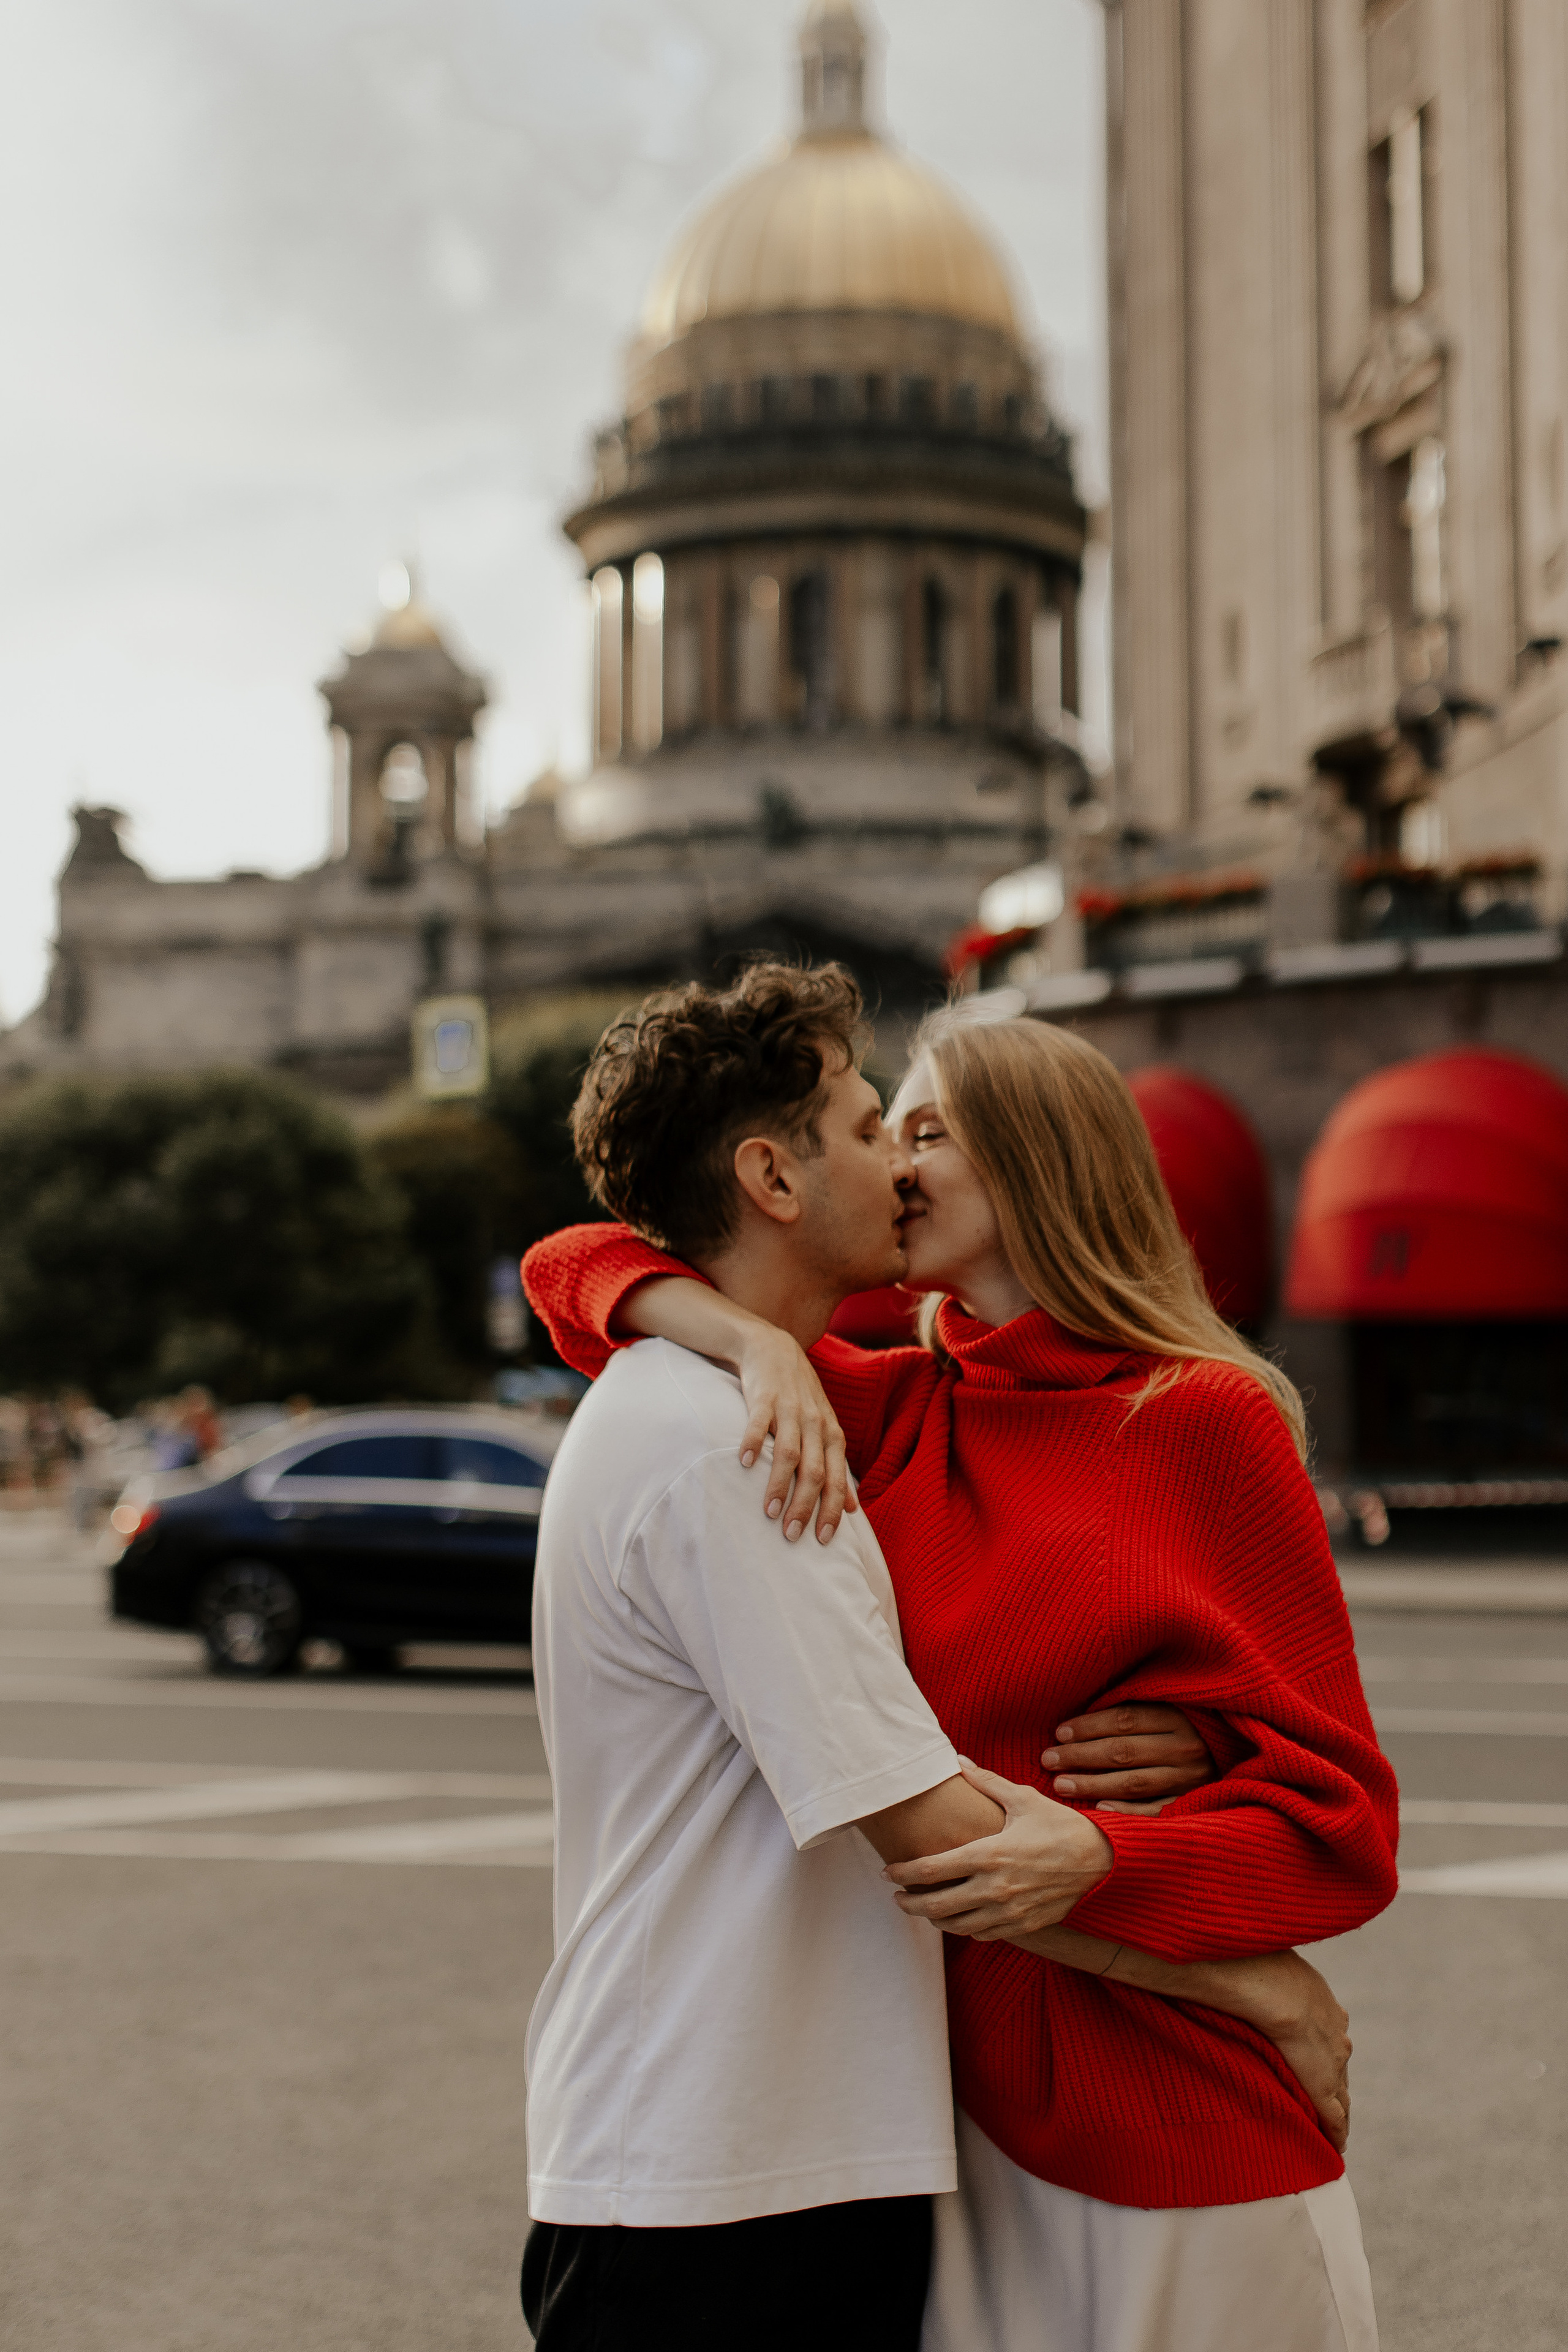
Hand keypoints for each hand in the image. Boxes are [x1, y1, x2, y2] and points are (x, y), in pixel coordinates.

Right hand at [734, 1326, 857, 1544]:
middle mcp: (815, 1424)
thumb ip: (837, 1468)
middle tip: (791, 1535)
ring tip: (769, 1512)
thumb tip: (851, 1510)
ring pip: (789, 1453)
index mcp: (832, 1435)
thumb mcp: (826, 1429)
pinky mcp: (764, 1397)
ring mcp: (789, 1410)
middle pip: (815, 1472)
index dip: (831, 1510)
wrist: (773, 1349)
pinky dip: (752, 1443)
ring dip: (779, 1484)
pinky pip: (758, 1423)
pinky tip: (743, 1463)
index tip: (822, 1541)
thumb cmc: (800, 1397)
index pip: (837, 1480)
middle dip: (805, 1506)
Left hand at [884, 1760, 1112, 1937]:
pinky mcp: (1023, 1926)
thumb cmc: (1060, 1825)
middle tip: (897, 1896)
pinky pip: (983, 1934)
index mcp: (989, 1854)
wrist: (1102, 1860)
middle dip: (909, 1903)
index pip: (930, 1870)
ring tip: (923, 1907)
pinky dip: (964, 1928)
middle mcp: (994, 1888)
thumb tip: (957, 1760)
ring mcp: (1009, 1911)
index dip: (902, 1873)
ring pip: (956, 1926)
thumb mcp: (1022, 1798)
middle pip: (935, 1906)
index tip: (888, 1871)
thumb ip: (985, 1782)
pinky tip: (959, 1917)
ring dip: (934, 1918)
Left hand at [1043, 1703, 1215, 1806]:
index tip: (1059, 1732)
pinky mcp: (1193, 1802)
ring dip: (1093, 1783)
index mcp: (1177, 1716)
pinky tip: (1099, 1809)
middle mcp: (1186, 1748)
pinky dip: (1127, 1810)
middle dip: (1081, 1755)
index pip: (1124, 1720)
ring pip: (1134, 1782)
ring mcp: (1191, 1778)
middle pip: (1123, 1752)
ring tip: (1060, 1784)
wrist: (1241, 1749)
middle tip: (1048, 1759)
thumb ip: (1132, 1707)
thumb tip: (1080, 1715)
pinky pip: (1156, 1810)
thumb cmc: (1186, 1723)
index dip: (1089, 1726)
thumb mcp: (1167, 1704)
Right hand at [1174, 1950, 1352, 2153]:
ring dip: (1336, 2109)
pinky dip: (1336, 2132)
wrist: (1270, 1985)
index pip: (1327, 2036)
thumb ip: (1254, 1979)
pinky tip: (1335, 2146)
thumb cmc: (1256, 1969)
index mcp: (1322, 2006)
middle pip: (1339, 2066)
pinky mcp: (1322, 2086)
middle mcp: (1335, 2034)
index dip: (1323, 2052)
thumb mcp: (1262, 1970)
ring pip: (1341, 2094)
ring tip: (1331, 2129)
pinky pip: (1335, 2117)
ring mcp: (1332, 2061)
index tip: (1318, 2061)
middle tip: (1330, 2101)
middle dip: (1335, 2083)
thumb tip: (1222, 1971)